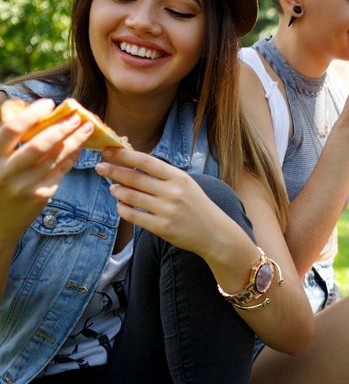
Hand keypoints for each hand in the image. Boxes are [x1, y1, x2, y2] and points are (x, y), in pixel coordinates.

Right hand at [0, 98, 91, 245]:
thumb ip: (6, 142)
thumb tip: (26, 110)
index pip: (11, 130)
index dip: (32, 114)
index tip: (49, 103)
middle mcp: (8, 172)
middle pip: (39, 144)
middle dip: (62, 127)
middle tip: (77, 116)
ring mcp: (26, 186)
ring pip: (56, 158)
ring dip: (74, 141)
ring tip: (86, 128)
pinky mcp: (41, 196)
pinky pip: (61, 171)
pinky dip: (71, 157)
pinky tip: (79, 147)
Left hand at [95, 147, 236, 258]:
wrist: (214, 232)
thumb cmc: (197, 205)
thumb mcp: (186, 184)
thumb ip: (162, 176)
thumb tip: (132, 165)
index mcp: (179, 177)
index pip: (146, 161)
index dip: (124, 155)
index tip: (108, 150)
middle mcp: (172, 192)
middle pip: (134, 178)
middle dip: (113, 171)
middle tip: (100, 167)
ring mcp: (167, 210)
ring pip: (130, 196)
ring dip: (117, 190)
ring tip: (112, 187)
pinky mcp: (161, 227)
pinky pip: (133, 216)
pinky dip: (122, 209)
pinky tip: (120, 205)